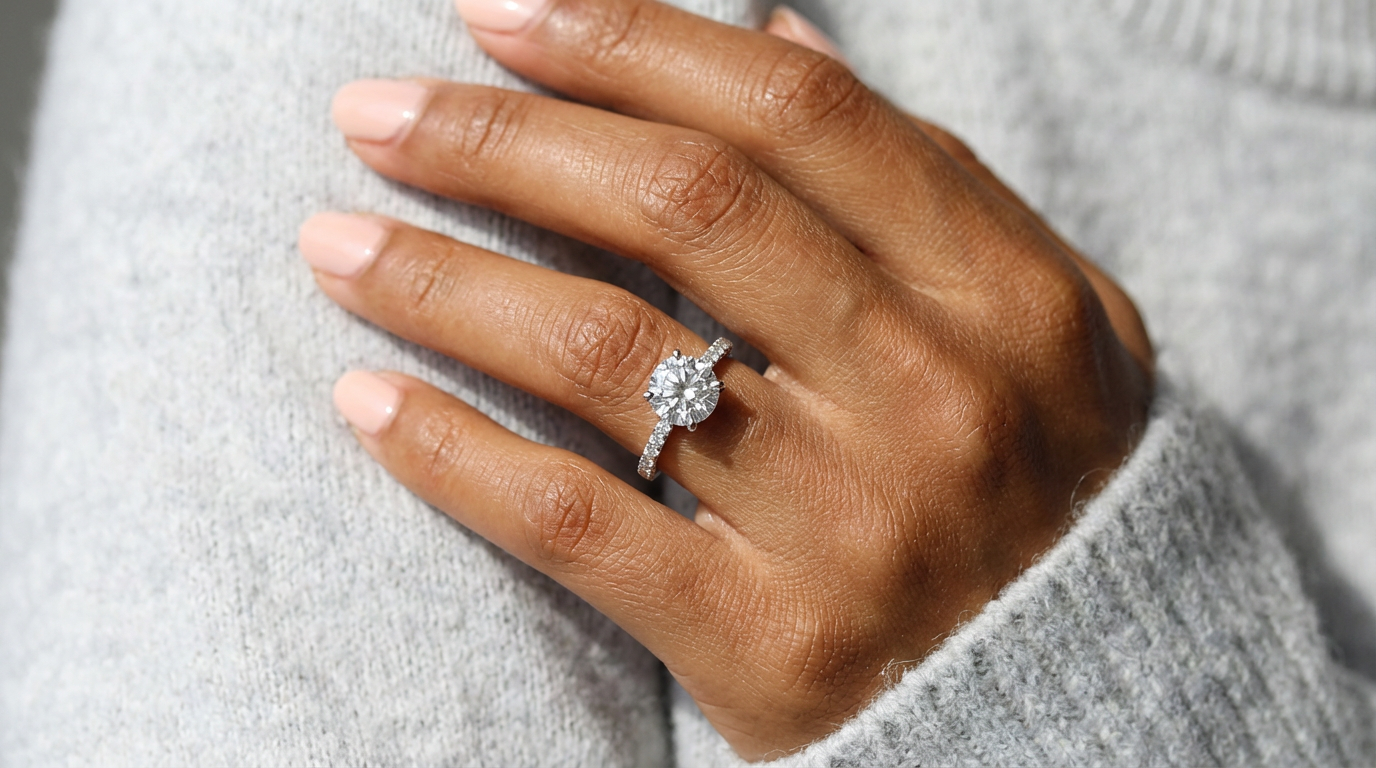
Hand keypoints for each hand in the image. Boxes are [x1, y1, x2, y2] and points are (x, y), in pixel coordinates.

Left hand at [299, 0, 1152, 758]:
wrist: (1072, 706)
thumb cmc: (1036, 487)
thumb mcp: (1033, 318)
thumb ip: (920, 174)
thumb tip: (772, 26)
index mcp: (1005, 289)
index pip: (793, 114)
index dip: (630, 38)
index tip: (499, 9)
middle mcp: (936, 390)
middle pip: (682, 207)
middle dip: (500, 137)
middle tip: (371, 114)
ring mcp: (853, 522)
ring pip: (606, 351)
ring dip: (444, 279)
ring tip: (334, 242)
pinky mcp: (767, 643)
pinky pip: (577, 524)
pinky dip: (456, 452)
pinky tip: (367, 398)